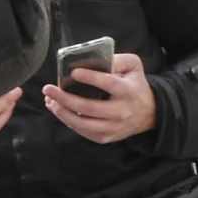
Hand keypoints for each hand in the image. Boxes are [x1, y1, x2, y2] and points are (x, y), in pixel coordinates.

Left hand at [41, 53, 157, 144]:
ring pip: (82, 124)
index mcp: (128, 91)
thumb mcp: (133, 66)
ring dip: (62, 113)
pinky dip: (68, 121)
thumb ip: (117, 60)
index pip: (108, 84)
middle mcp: (121, 111)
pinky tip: (58, 110)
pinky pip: (83, 132)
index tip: (73, 72)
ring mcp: (113, 127)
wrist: (149, 113)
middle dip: (65, 99)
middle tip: (48, 89)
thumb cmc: (135, 85)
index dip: (90, 78)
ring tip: (49, 101)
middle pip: (89, 107)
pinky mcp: (105, 138)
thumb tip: (94, 60)